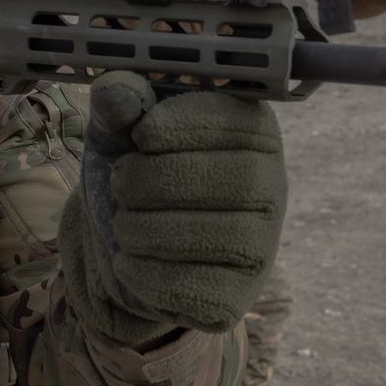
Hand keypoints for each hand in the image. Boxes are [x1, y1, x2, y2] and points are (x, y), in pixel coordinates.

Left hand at [58, 72, 287, 344]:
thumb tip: (118, 89)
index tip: (140, 134)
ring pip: (227, 237)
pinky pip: (207, 290)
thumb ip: (116, 106)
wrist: (116, 245)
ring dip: (151, 228)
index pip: (243, 122)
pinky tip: (128, 260)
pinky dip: (152, 275)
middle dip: (160, 180)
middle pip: (240, 181)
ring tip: (122, 222)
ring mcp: (261, 246)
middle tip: (120, 182)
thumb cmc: (130, 172)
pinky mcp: (238, 296)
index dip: (187, 125)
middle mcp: (270, 188)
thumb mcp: (115, 132)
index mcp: (251, 135)